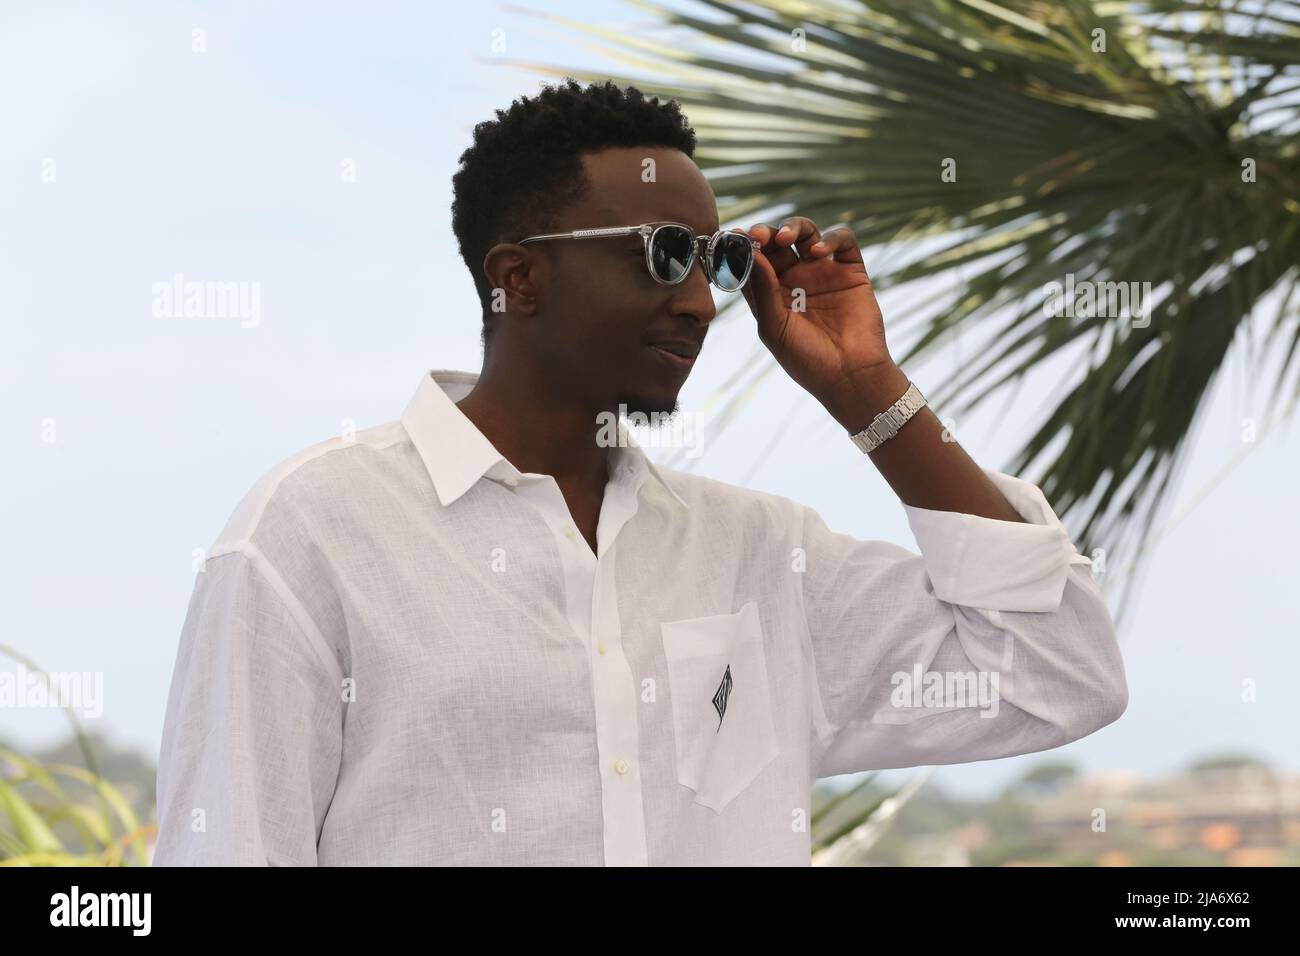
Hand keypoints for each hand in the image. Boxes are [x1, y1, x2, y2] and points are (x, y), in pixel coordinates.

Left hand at [740, 217, 901, 425]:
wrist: (849, 376)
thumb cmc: (807, 360)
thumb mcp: (775, 328)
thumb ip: (762, 290)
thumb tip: (750, 253)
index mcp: (771, 293)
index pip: (753, 261)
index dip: (742, 247)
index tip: (732, 238)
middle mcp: (795, 279)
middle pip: (777, 242)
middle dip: (765, 233)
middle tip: (758, 235)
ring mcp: (823, 272)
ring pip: (807, 234)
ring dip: (794, 227)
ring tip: (785, 238)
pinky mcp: (851, 271)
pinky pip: (843, 241)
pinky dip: (832, 238)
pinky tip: (819, 253)